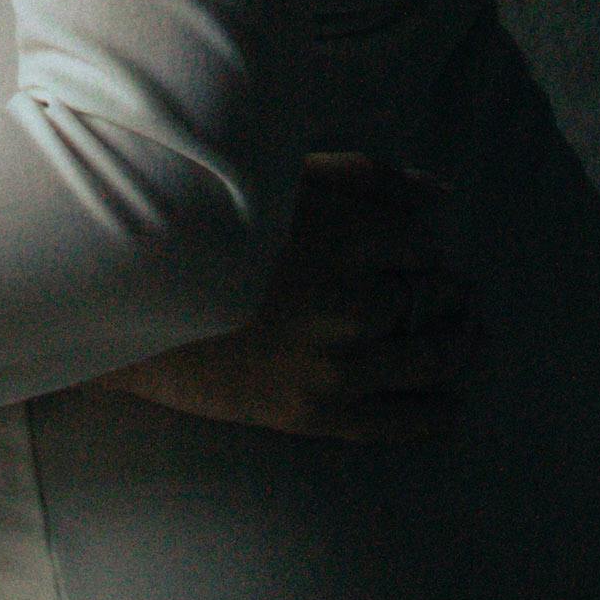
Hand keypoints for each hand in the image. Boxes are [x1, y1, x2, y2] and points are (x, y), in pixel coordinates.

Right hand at [99, 152, 475, 443]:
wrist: (130, 306)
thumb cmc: (205, 227)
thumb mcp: (281, 180)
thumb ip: (364, 178)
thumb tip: (440, 193)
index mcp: (343, 235)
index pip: (421, 243)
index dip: (421, 246)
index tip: (413, 250)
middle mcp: (351, 302)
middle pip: (434, 298)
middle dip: (447, 293)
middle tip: (456, 293)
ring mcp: (338, 365)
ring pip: (433, 358)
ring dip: (458, 346)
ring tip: (469, 338)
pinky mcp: (317, 413)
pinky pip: (401, 421)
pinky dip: (436, 412)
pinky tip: (452, 404)